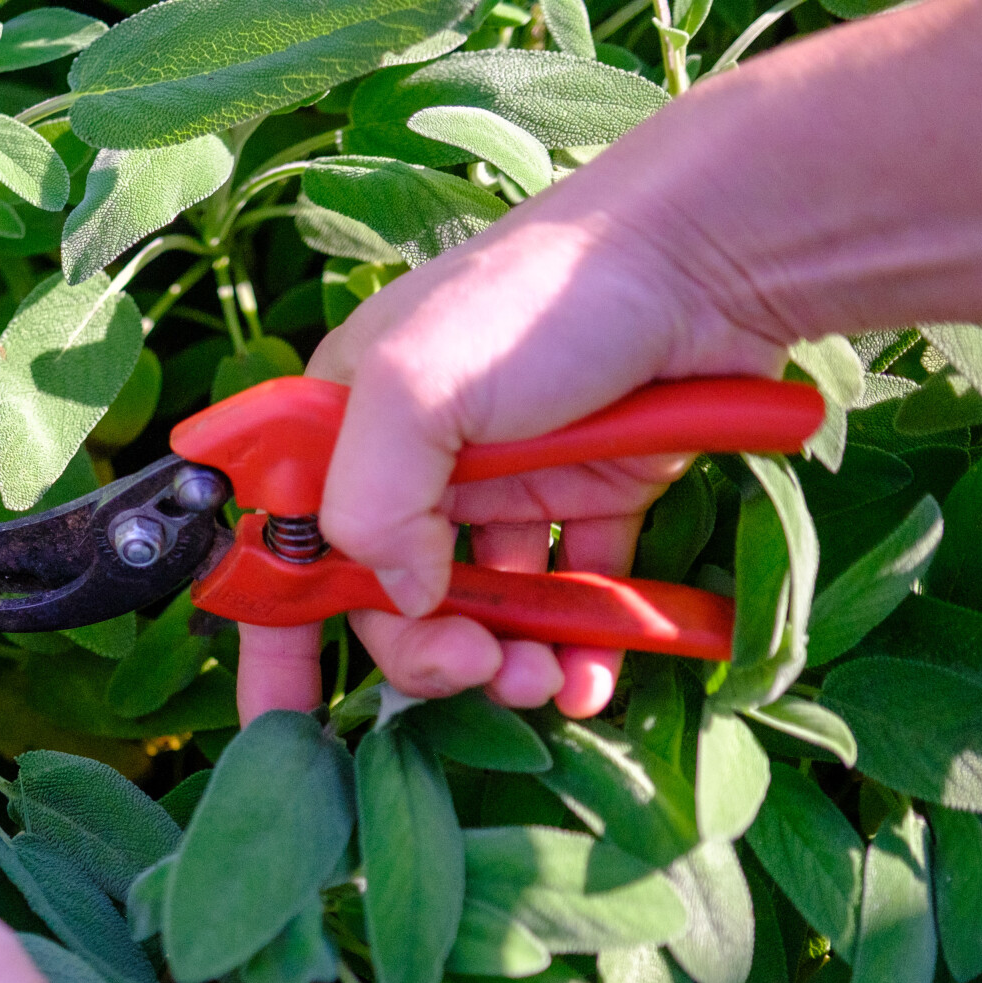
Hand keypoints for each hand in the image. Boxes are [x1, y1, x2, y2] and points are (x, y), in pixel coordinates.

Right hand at [237, 214, 786, 725]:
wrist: (705, 259)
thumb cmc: (539, 304)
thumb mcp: (414, 388)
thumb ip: (371, 503)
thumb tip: (405, 596)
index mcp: (348, 426)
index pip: (286, 547)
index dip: (276, 633)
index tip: (278, 722)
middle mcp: (420, 462)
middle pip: (392, 599)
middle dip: (425, 654)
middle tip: (476, 665)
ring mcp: (508, 485)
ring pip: (484, 612)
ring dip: (506, 666)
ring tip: (548, 680)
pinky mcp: (595, 499)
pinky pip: (575, 599)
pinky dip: (583, 649)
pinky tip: (595, 679)